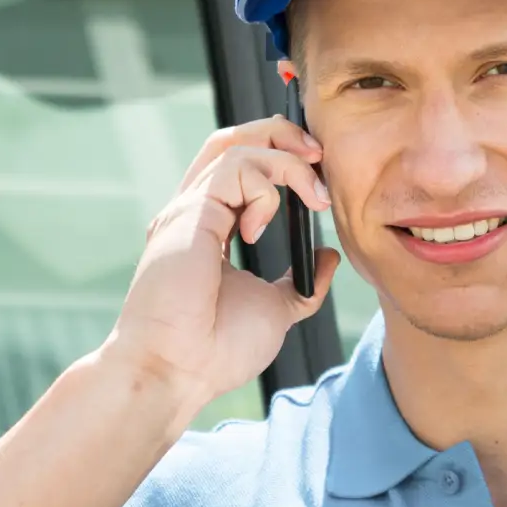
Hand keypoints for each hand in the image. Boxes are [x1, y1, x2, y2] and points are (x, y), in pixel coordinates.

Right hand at [100, 116, 335, 412]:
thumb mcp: (276, 310)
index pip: (240, 168)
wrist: (179, 372)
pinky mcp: (190, 212)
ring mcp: (188, 210)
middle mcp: (194, 212)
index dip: (280, 156)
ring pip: (236, 144)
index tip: (319, 178)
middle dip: (281, 134)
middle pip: (231, 139)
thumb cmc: (215, 351)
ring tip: (314, 194)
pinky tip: (261, 228)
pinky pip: (237, 167)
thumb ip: (301, 283)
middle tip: (320, 157)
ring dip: (287, 160)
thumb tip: (327, 256)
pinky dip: (266, 186)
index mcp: (209, 230)